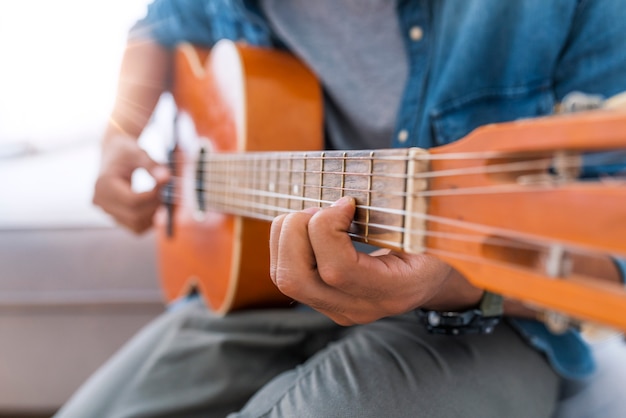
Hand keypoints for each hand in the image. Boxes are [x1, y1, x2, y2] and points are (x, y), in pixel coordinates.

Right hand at [92, 134, 169, 232]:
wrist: (115, 152)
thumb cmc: (126, 151)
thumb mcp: (138, 153)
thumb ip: (152, 165)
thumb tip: (166, 178)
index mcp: (103, 185)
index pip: (132, 201)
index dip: (153, 196)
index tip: (168, 184)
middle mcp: (101, 202)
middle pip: (134, 215)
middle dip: (157, 206)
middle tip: (173, 194)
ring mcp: (107, 212)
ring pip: (136, 225)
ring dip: (155, 215)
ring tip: (167, 199)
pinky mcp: (115, 217)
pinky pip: (136, 226)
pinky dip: (150, 219)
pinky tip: (159, 204)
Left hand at [269, 196, 478, 324]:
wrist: (436, 281)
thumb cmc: (435, 244)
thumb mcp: (430, 226)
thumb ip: (407, 209)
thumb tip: (372, 177)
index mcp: (393, 291)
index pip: (338, 269)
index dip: (328, 227)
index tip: (346, 202)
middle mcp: (359, 307)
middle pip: (297, 279)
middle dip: (295, 233)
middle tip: (318, 209)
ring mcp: (338, 308)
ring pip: (285, 279)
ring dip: (286, 237)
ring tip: (311, 214)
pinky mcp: (325, 301)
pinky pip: (287, 275)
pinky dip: (286, 243)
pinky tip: (308, 226)